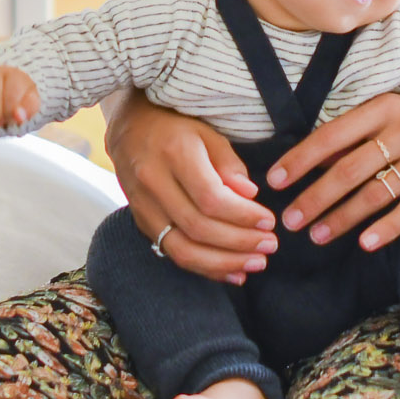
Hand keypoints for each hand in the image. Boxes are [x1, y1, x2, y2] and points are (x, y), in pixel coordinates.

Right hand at [106, 89, 278, 284]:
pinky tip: (231, 272)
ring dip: (222, 263)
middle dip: (239, 242)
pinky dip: (204, 268)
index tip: (269, 221)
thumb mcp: (207, 131)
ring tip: (255, 264)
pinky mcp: (141, 223)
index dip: (243, 216)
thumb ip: (229, 163)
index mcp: (173, 153)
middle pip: (198, 227)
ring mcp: (143, 206)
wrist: (129, 128)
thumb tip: (249, 196)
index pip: (210, 197)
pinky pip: (172, 253)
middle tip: (270, 245)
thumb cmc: (176, 127)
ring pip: (182, 249)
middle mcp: (153, 183)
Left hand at [265, 88, 399, 253]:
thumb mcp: (396, 113)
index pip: (333, 135)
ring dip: (343, 218)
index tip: (274, 182)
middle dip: (315, 197)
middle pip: (350, 169)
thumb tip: (310, 161)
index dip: (301, 160)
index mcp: (386, 107)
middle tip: (290, 220)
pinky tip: (365, 243)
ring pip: (378, 193)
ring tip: (317, 236)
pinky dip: (387, 228)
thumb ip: (359, 134)